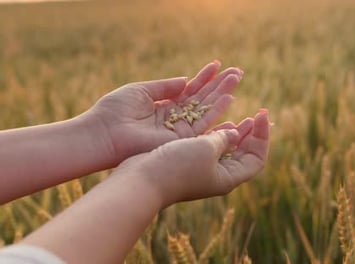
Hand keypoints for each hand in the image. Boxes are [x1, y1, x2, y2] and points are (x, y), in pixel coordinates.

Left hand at [86, 61, 243, 163]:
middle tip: (237, 72)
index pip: (190, 91)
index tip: (217, 65)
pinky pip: (203, 124)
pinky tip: (228, 97)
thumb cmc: (115, 111)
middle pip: (202, 100)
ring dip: (222, 94)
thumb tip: (187, 80)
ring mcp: (179, 130)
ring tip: (236, 78)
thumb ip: (166, 86)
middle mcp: (175, 119)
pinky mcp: (181, 140)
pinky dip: (216, 111)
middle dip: (219, 85)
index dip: (204, 78)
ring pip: (207, 110)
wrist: (103, 133)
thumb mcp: (142, 90)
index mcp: (165, 107)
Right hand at [114, 110, 270, 206]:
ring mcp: (203, 169)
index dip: (262, 137)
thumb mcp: (206, 148)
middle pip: (245, 154)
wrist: (142, 179)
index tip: (261, 115)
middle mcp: (218, 175)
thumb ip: (223, 138)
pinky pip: (211, 146)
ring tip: (249, 118)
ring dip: (239, 132)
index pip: (256, 158)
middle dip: (254, 134)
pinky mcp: (188, 161)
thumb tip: (234, 133)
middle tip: (260, 114)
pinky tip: (224, 122)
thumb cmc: (177, 166)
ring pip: (229, 149)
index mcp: (228, 177)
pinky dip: (219, 133)